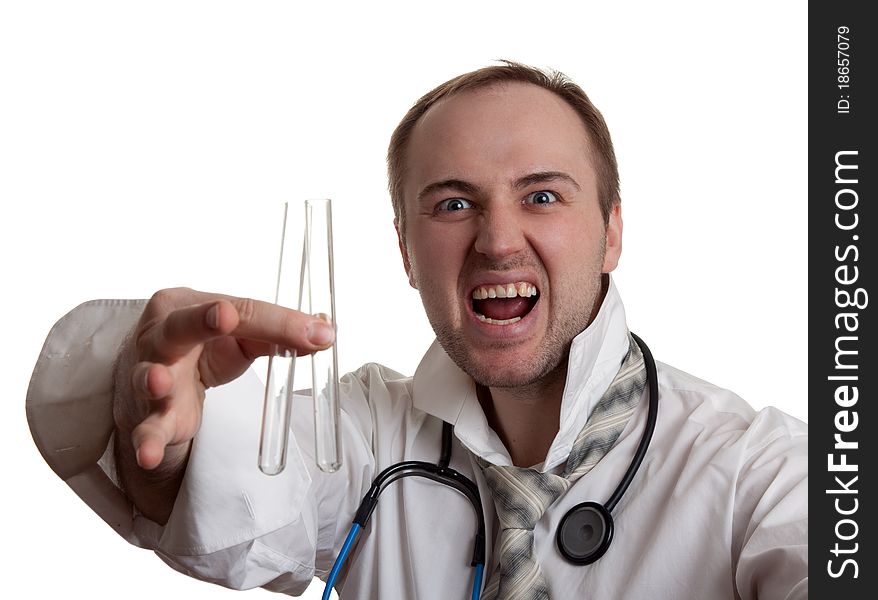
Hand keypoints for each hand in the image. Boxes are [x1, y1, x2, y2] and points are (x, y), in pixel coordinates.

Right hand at [114, 287, 334, 470]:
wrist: (152, 384)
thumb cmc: (200, 348)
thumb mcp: (240, 337)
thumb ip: (277, 334)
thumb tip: (324, 332)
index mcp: (185, 304)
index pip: (239, 309)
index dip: (279, 321)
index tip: (317, 333)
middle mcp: (159, 334)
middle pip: (184, 325)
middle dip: (203, 320)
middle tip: (226, 316)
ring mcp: (147, 375)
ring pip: (150, 376)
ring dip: (156, 380)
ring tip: (161, 382)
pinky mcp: (149, 416)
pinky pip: (147, 430)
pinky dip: (147, 442)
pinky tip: (149, 454)